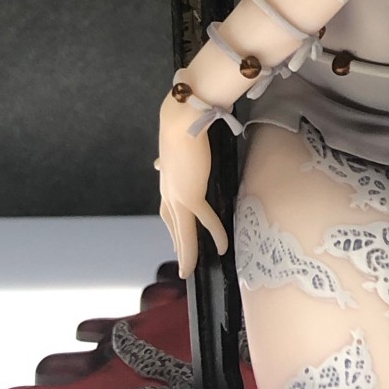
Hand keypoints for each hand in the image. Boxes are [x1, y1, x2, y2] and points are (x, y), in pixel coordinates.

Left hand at [156, 92, 229, 278]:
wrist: (181, 119)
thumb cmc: (183, 123)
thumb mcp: (177, 143)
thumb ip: (175, 155)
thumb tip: (165, 159)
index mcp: (166, 179)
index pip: (167, 208)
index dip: (171, 223)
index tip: (175, 233)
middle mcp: (168, 191)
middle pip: (173, 224)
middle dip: (177, 243)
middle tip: (183, 261)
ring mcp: (178, 196)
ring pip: (183, 231)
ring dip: (187, 251)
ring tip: (190, 269)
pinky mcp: (191, 195)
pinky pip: (205, 220)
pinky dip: (214, 234)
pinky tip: (222, 247)